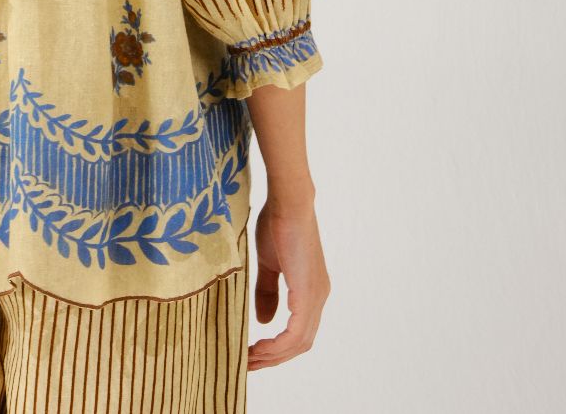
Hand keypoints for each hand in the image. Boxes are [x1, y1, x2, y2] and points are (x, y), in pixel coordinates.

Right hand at [247, 194, 329, 370]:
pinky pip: (295, 333)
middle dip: (274, 358)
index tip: (253, 354)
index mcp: (311, 290)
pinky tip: (260, 348)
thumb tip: (264, 321)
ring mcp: (316, 296)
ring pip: (299, 343)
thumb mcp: (269, 263)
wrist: (288, 202)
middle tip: (248, 364)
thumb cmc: (277, 223)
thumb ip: (267, 291)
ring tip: (250, 359)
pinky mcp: (307, 293)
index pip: (299, 332)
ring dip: (273, 355)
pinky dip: (278, 346)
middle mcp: (319, 297)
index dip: (277, 348)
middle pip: (301, 344)